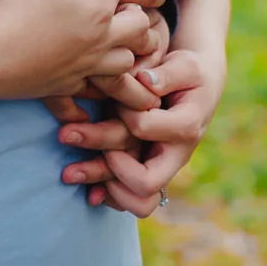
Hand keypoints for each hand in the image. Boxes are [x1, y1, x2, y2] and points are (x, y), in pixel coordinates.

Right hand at [0, 0, 156, 101]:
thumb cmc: (19, 8)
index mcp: (100, 7)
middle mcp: (101, 40)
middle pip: (139, 25)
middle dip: (134, 8)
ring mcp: (85, 66)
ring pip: (125, 61)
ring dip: (123, 47)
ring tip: (108, 36)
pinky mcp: (65, 85)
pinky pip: (92, 92)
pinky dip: (94, 86)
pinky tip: (84, 77)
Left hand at [45, 47, 225, 213]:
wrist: (198, 90)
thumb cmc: (189, 74)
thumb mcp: (185, 66)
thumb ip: (167, 74)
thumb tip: (144, 80)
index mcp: (185, 127)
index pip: (145, 128)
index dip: (124, 114)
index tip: (117, 101)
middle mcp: (175, 155)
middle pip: (145, 181)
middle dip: (105, 164)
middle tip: (68, 136)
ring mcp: (162, 167)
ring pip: (138, 199)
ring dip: (101, 185)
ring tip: (68, 173)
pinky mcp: (149, 170)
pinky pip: (133, 200)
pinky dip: (109, 196)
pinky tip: (87, 190)